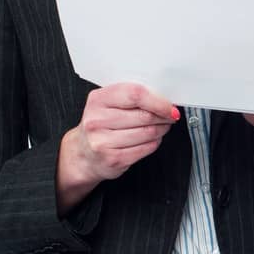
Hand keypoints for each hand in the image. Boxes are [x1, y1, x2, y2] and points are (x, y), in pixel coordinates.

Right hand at [57, 83, 177, 211]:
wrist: (83, 153)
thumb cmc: (101, 124)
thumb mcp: (109, 103)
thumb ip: (132, 97)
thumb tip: (164, 98)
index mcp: (98, 100)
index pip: (135, 94)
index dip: (158, 101)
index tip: (170, 106)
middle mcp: (97, 120)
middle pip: (144, 115)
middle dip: (163, 116)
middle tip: (169, 116)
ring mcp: (103, 142)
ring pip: (148, 133)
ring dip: (161, 130)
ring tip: (161, 127)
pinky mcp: (113, 159)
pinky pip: (146, 148)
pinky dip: (155, 143)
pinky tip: (151, 139)